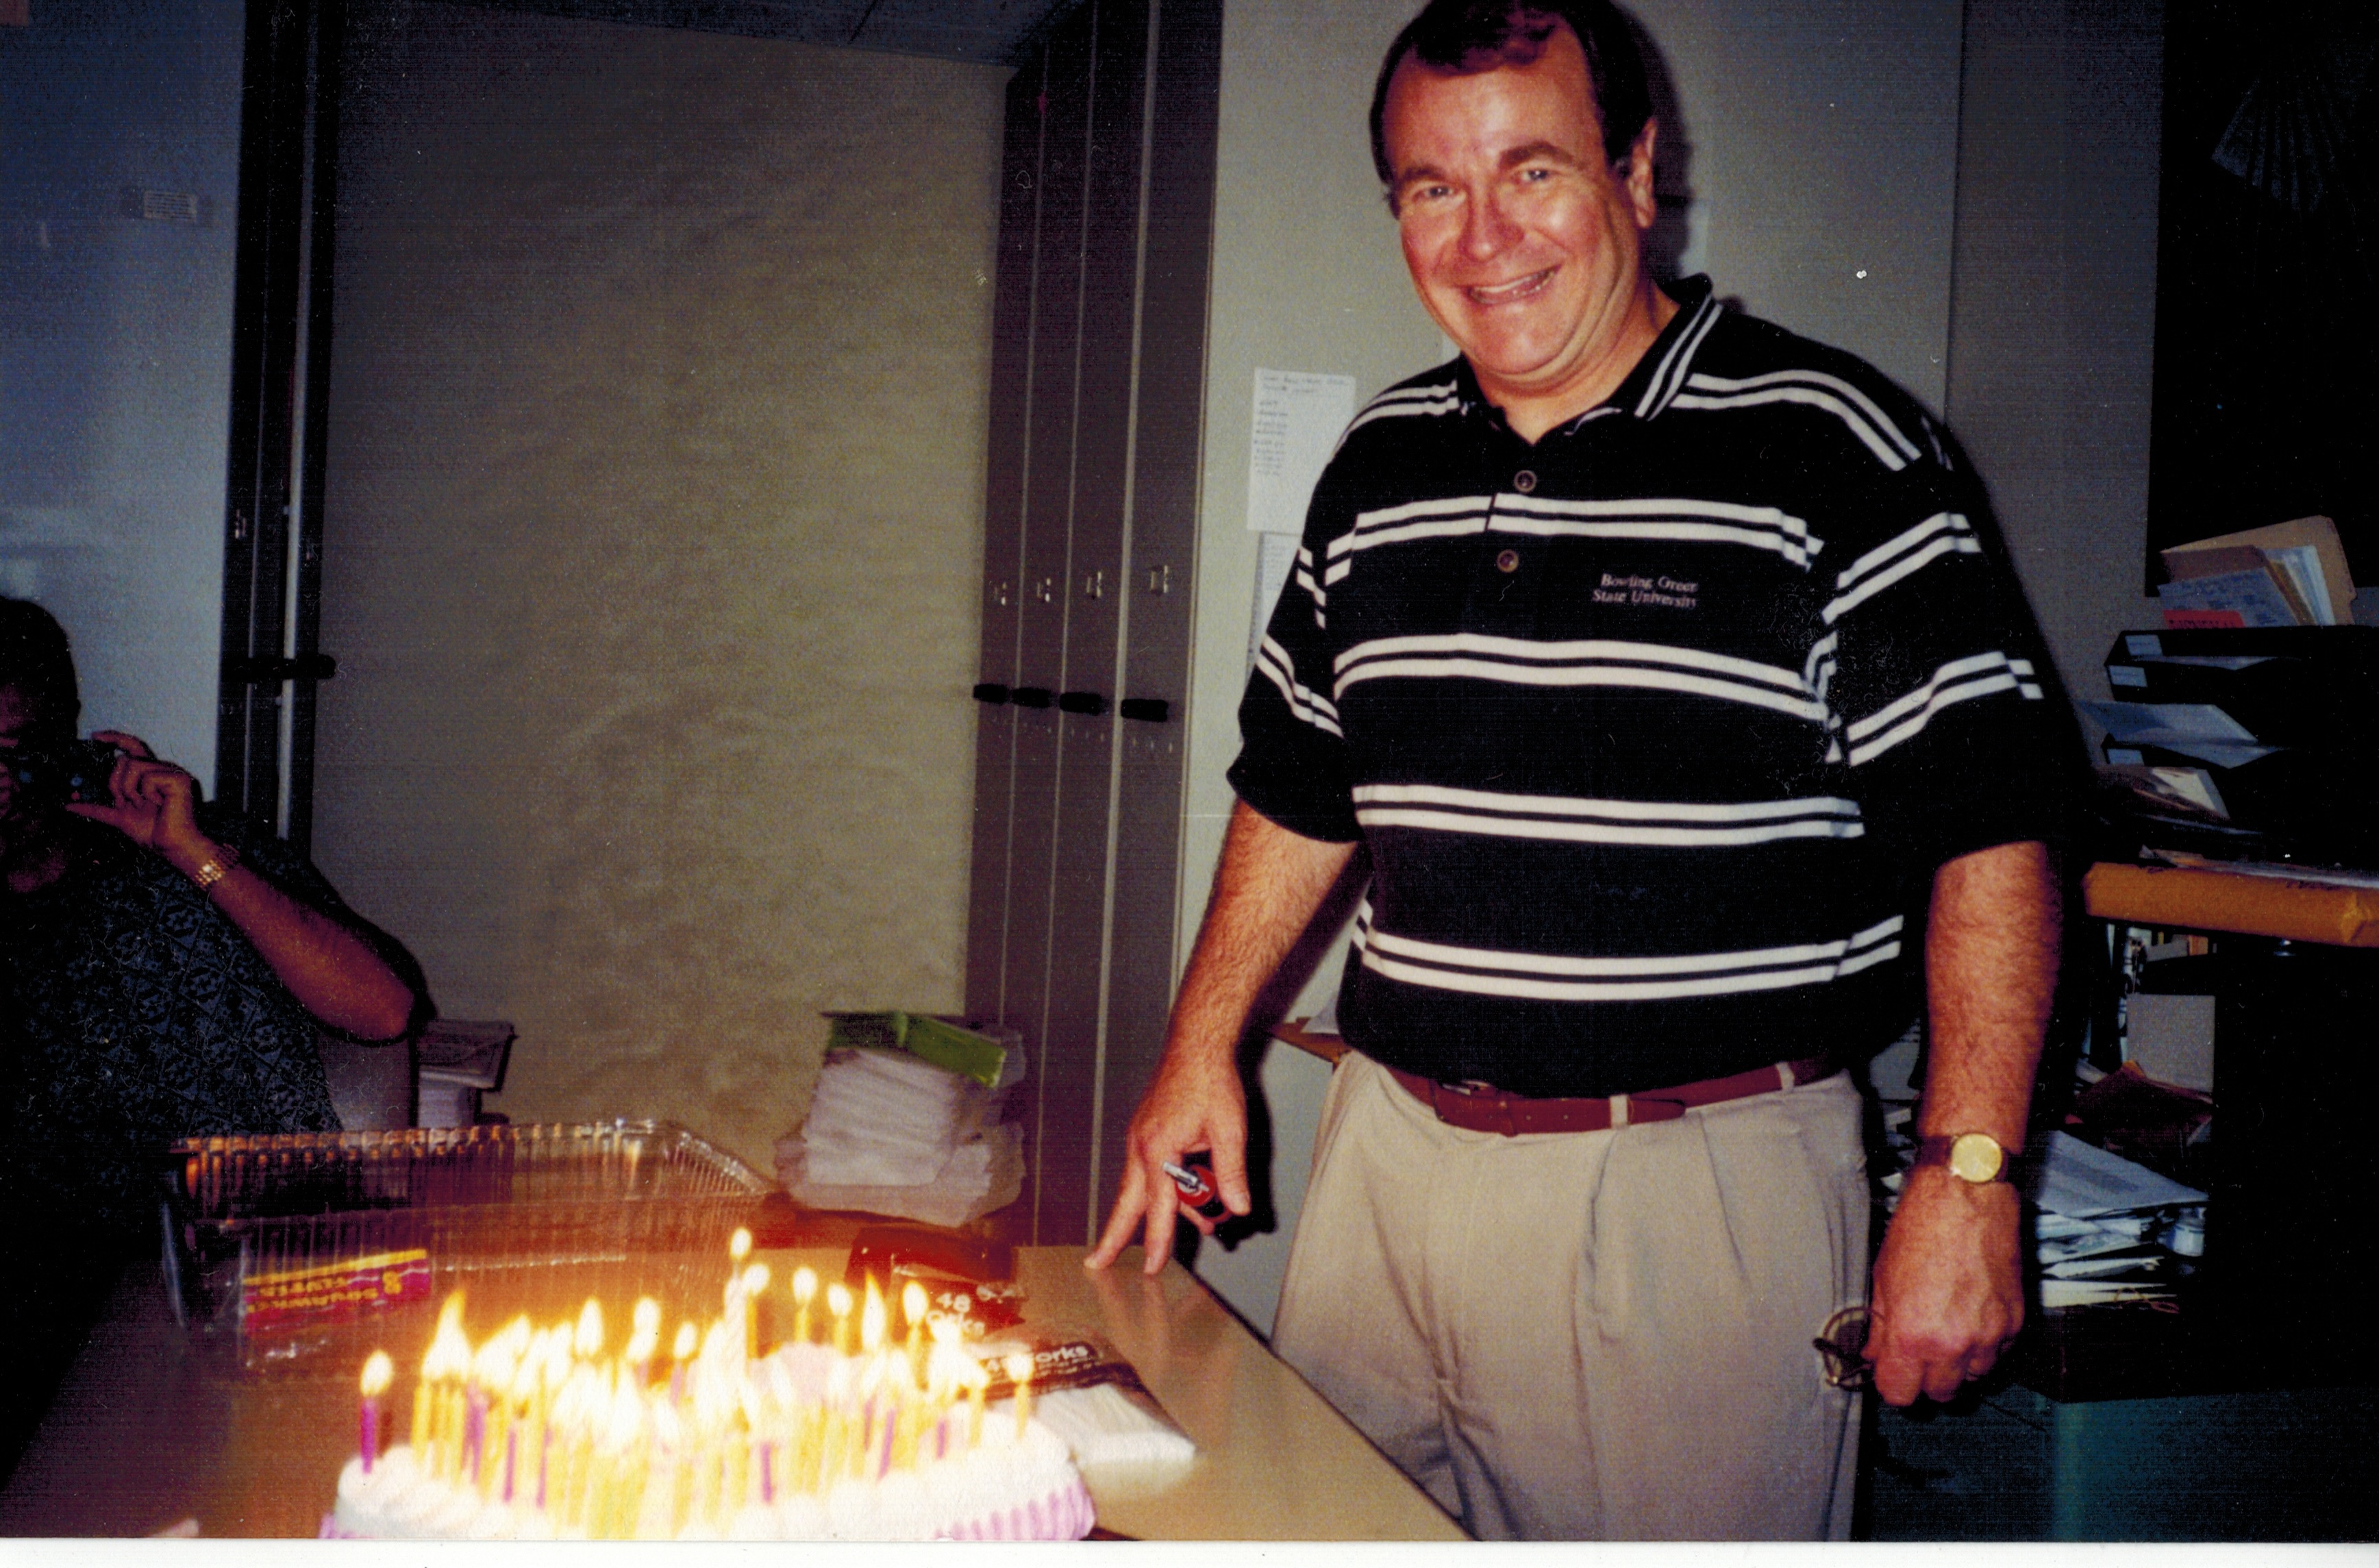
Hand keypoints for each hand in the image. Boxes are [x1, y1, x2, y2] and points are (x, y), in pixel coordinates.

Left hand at [65, 731, 216, 872]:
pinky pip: (148, 777)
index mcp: (150, 774)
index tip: (95, 736)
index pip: (132, 747)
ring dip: (130, 790)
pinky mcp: (178, 779)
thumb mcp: (118, 817)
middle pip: (126, 758)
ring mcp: (172, 773)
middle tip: (124, 803)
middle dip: (116, 783)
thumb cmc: (152, 833)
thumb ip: (96, 809)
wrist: (171, 847)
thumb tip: (68, 806)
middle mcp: (162, 769)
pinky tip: (159, 804)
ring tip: (142, 805)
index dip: (114, 738)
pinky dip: (147, 794)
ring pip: (134, 764)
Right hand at [1085, 1043, 1250, 1274]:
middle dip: (1112, 1235)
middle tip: (1097, 1263)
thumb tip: (1237, 1207)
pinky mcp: (1146, 1131)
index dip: (1156, 1240)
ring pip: (1139, 1186)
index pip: (1157, 1206)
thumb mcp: (1228, 1129)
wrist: (1196, 1043)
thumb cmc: (1210, 1080)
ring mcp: (1139, 1138)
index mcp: (1158, 1148)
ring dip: (1158, 1210)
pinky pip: (1148, 1169)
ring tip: (1200, 1224)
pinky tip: (1189, 1194)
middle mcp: (1140, 1146)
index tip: (1151, 1267)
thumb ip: (1231, 1172)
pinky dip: (1163, 1187)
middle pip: (1125, 1202)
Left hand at [1864, 1164, 2023, 1404]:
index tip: (1892, 1371)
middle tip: (1918, 1351)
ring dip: (1959, 1362)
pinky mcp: (2014, 1322)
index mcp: (1913, 1336)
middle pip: (1940, 1394)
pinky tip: (1971, 1315)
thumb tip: (1874, 1356)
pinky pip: (1998, 1353)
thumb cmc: (1921, 1228)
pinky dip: (1986, 1344)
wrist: (1966, 1197)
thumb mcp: (1883, 1279)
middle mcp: (1953, 1343)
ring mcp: (1989, 1335)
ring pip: (1973, 1376)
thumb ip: (1879, 1328)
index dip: (1893, 1384)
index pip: (1900, 1394)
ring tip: (1947, 1327)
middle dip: (1926, 1377)